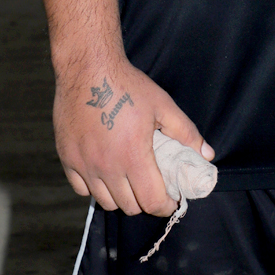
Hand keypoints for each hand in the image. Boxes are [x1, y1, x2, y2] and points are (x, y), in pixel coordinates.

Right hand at [54, 57, 214, 216]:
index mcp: (133, 156)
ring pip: (106, 202)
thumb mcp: (163, 105)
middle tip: (152, 187)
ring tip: (129, 181)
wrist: (88, 68)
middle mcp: (107, 167)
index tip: (171, 200)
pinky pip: (82, 189)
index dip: (165, 205)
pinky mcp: (67, 159)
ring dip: (121, 197)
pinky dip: (95, 188)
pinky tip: (105, 172)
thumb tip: (207, 154)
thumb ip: (186, 132)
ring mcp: (84, 165)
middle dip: (145, 201)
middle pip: (129, 206)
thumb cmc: (127, 85)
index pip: (151, 201)